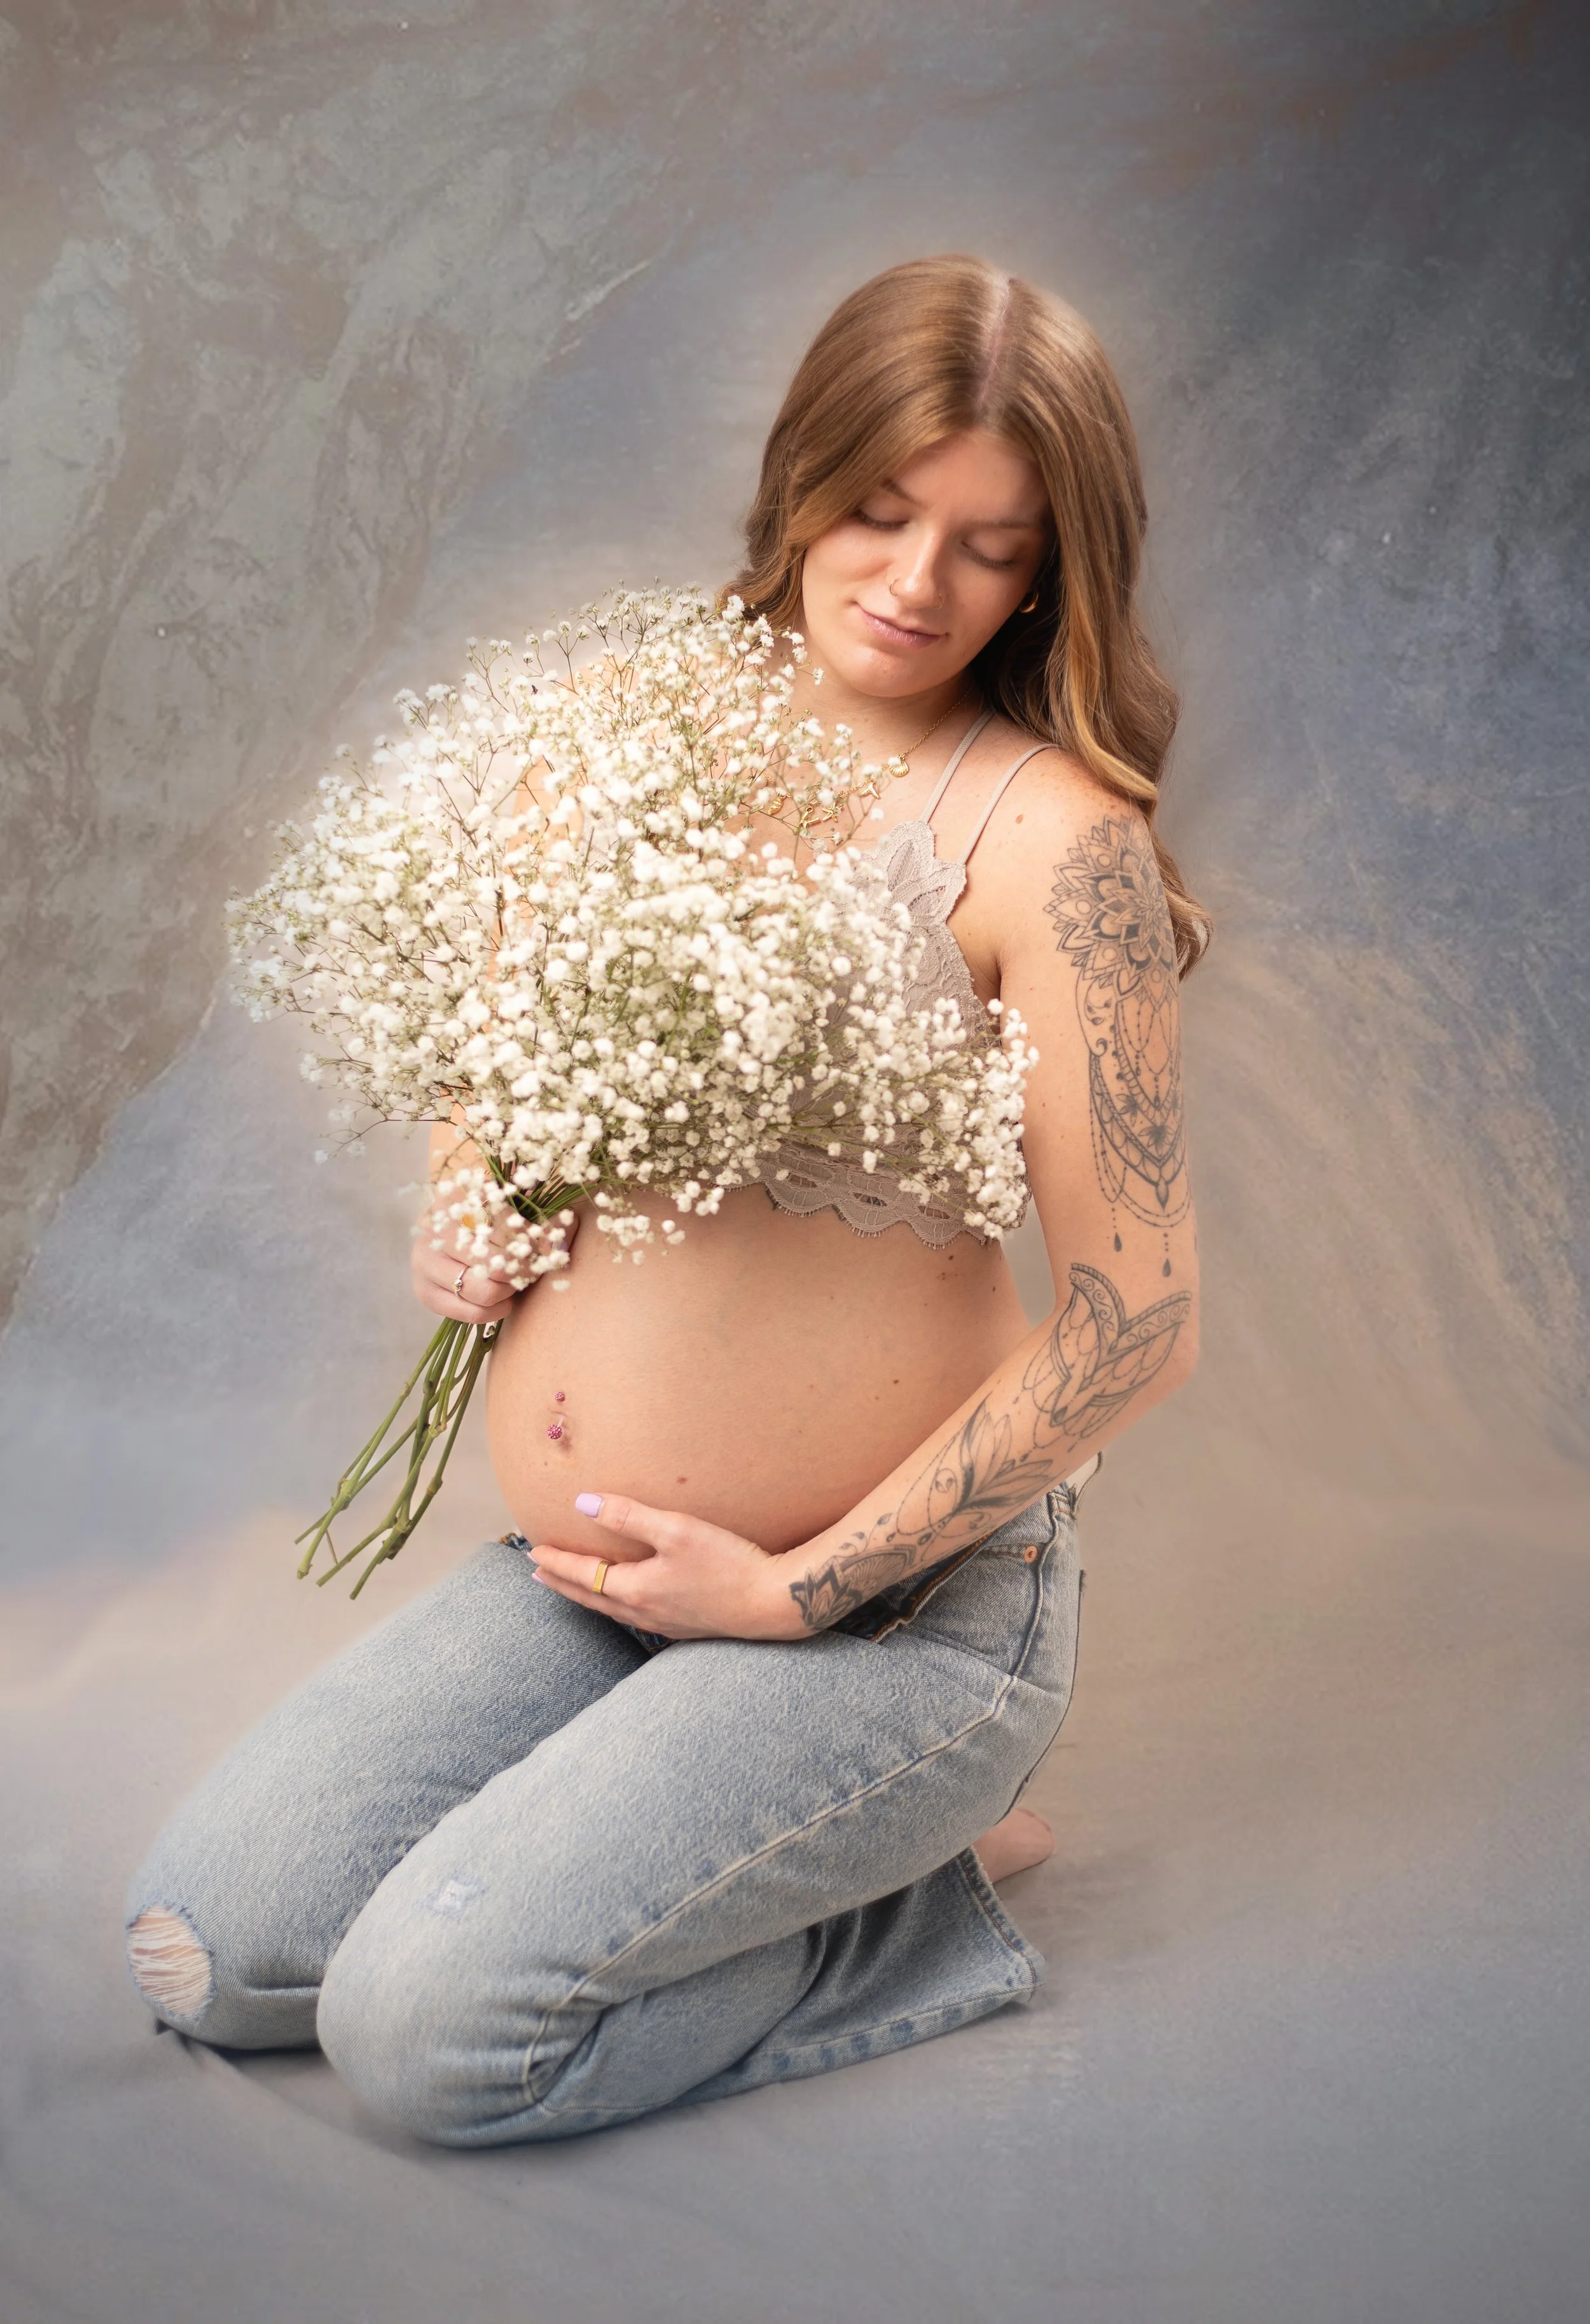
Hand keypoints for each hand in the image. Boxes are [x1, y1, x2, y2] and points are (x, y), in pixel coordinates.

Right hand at [411, 1203, 577, 1327]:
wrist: (446, 1237)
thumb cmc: (483, 1219)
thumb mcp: (505, 1205)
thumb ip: (532, 1210)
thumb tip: (568, 1221)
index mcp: (454, 1197)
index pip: (502, 1222)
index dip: (531, 1237)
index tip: (549, 1243)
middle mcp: (432, 1228)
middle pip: (494, 1260)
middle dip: (523, 1268)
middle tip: (536, 1268)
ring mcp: (424, 1262)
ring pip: (484, 1290)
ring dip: (510, 1290)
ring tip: (517, 1282)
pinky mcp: (424, 1292)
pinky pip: (471, 1312)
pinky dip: (496, 1311)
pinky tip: (505, 1300)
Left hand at [529, 1495, 806, 1641]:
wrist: (773, 1603)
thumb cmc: (728, 1563)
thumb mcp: (676, 1530)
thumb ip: (628, 1516)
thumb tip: (582, 1503)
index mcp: (636, 1590)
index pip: (583, 1575)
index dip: (557, 1562)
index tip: (534, 1552)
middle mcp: (644, 1612)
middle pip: (591, 1598)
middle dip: (562, 1583)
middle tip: (539, 1573)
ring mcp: (664, 1624)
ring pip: (612, 1610)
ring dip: (587, 1595)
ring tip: (574, 1586)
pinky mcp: (684, 1626)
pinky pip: (634, 1615)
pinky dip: (615, 1604)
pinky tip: (626, 1599)